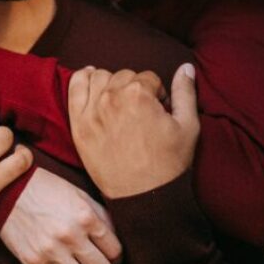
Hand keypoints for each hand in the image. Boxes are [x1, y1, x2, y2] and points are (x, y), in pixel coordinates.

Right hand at [0, 168, 121, 263]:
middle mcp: (70, 235)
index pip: (115, 251)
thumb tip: (117, 239)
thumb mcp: (78, 194)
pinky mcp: (33, 261)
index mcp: (85, 216)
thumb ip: (101, 216)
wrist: (8, 189)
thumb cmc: (47, 189)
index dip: (116, 256)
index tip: (110, 256)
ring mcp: (51, 250)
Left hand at [68, 64, 198, 198]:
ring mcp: (92, 110)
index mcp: (139, 94)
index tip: (158, 109)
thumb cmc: (168, 163)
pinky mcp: (78, 125)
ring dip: (111, 83)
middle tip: (141, 110)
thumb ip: (185, 92)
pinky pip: (75, 88)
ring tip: (120, 99)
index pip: (148, 77)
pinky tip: (89, 77)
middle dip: (135, 88)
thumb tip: (185, 67)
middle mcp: (112, 97)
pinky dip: (81, 79)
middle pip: (124, 76)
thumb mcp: (188, 126)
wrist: (145, 196)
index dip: (157, 92)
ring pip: (99, 77)